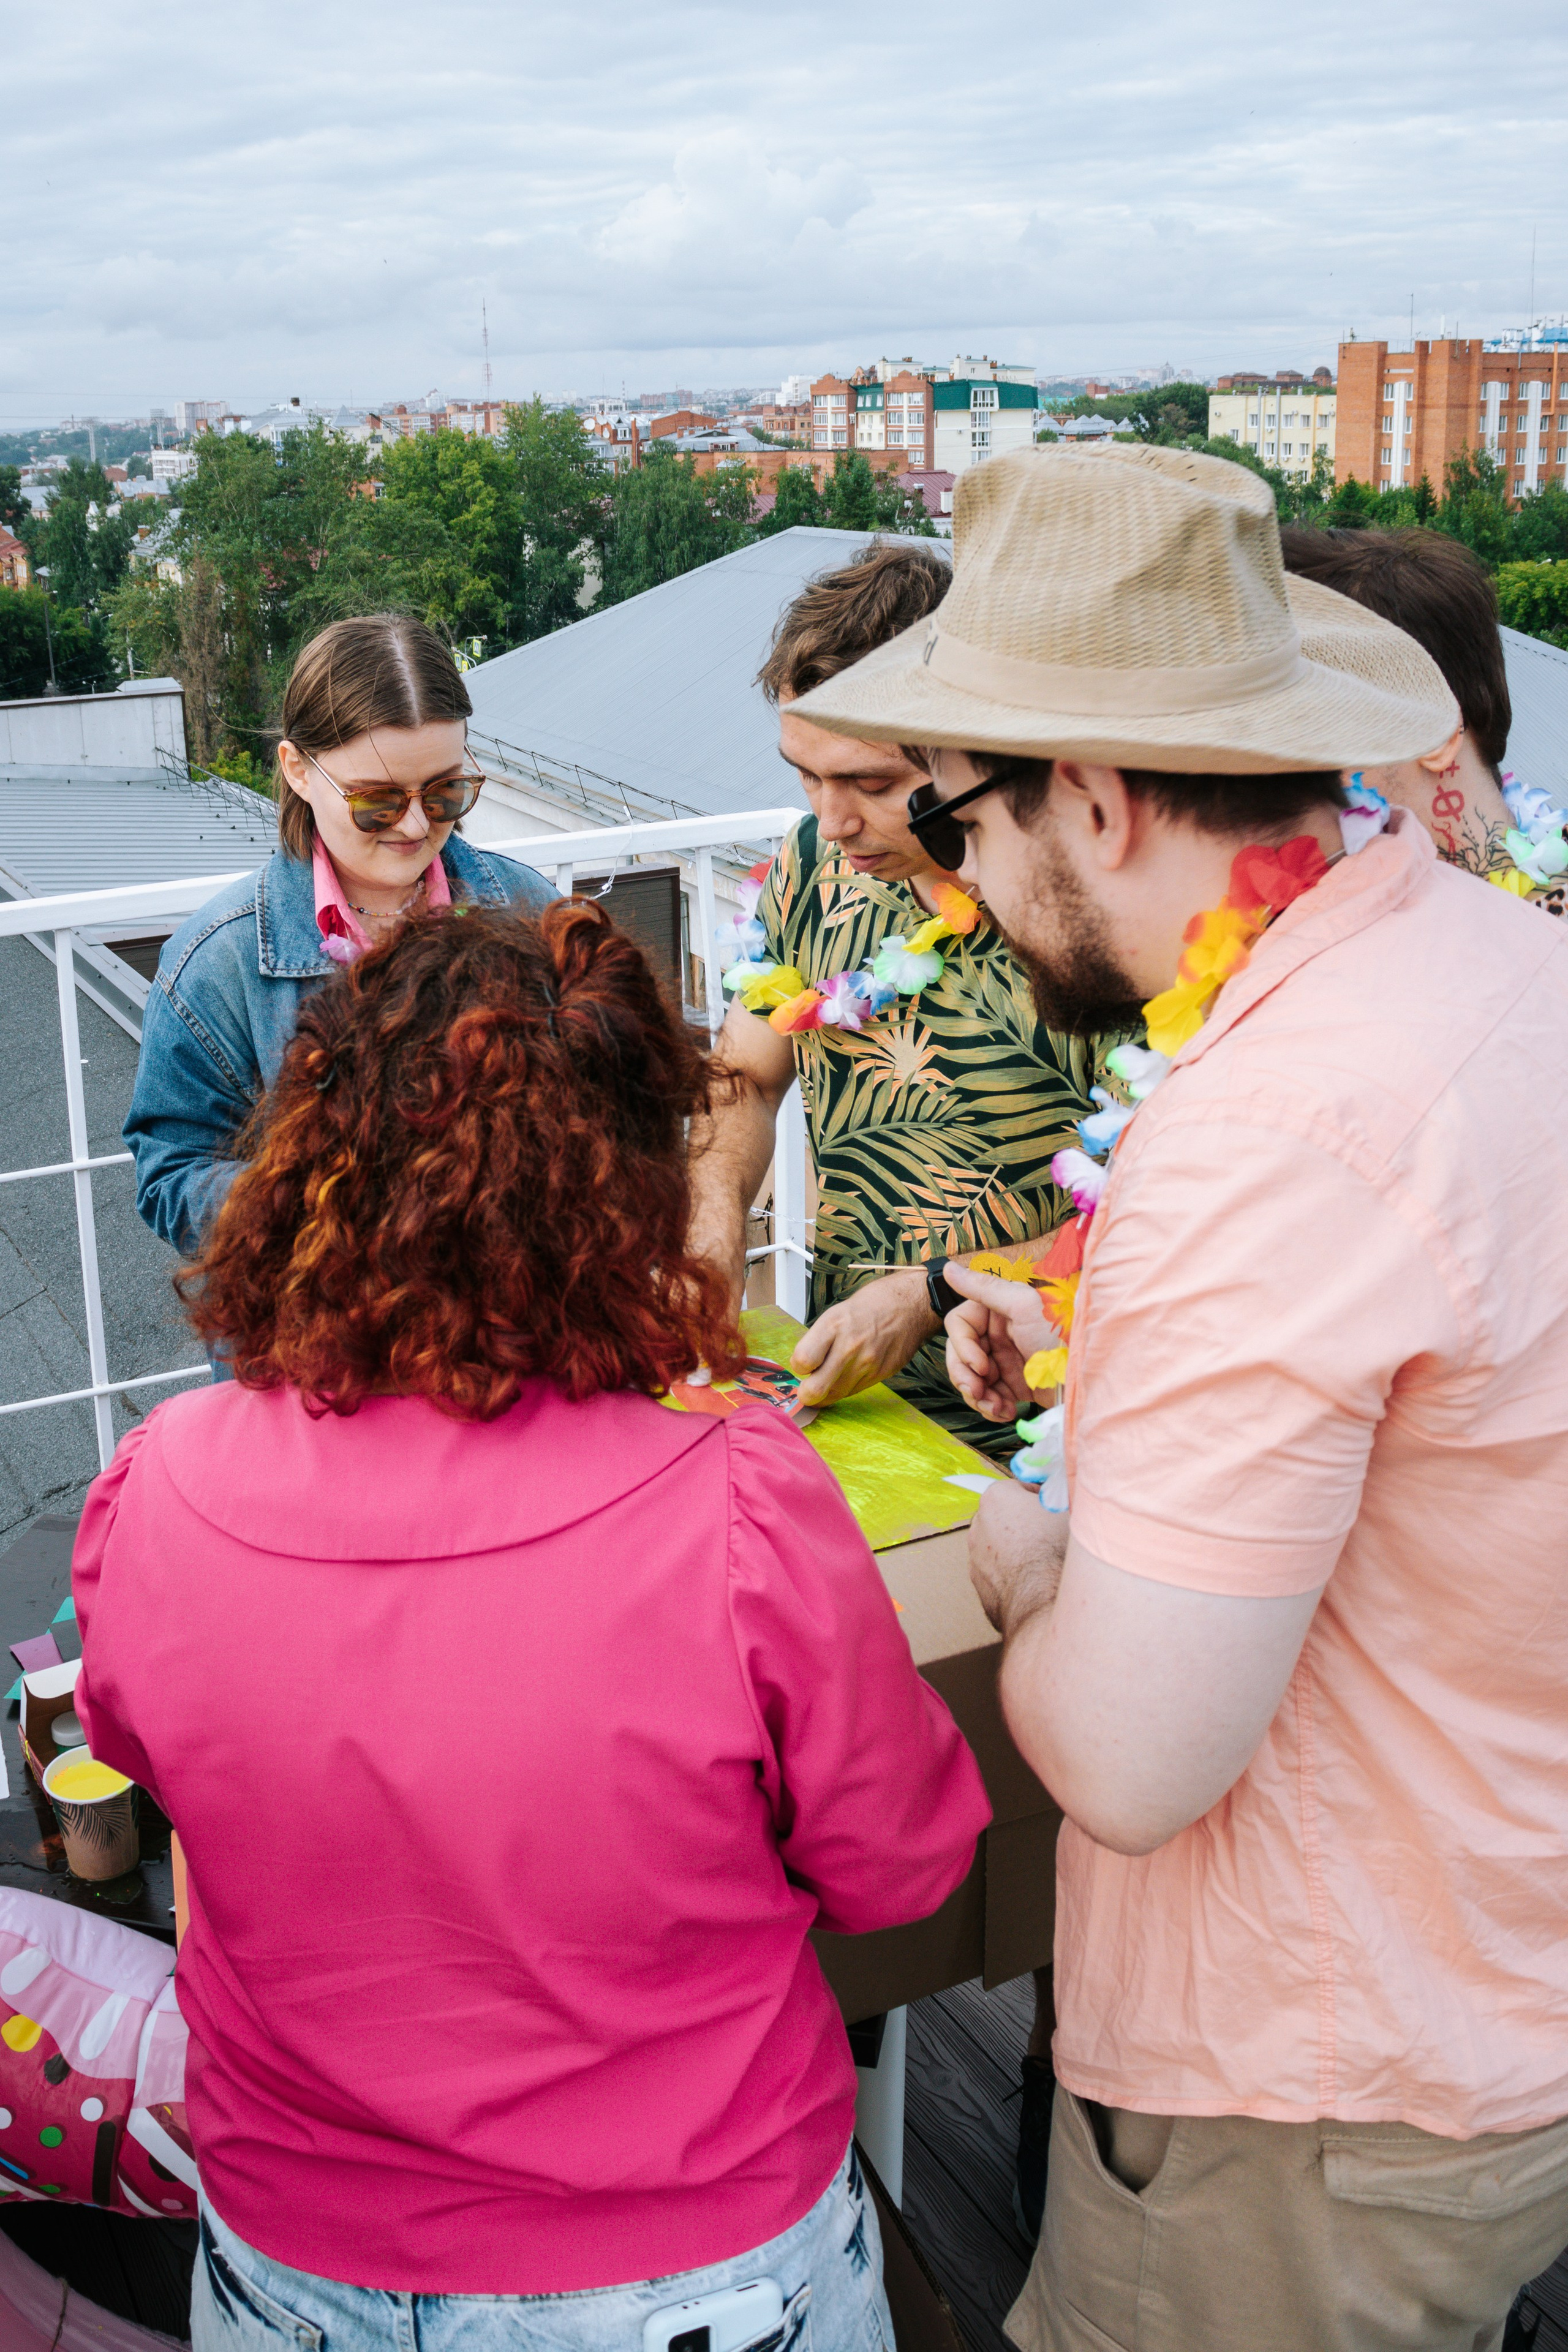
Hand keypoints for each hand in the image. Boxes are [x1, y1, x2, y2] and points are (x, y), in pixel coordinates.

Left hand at [790, 1270, 937, 1406]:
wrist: (910, 1305)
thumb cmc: (871, 1306)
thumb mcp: (837, 1313)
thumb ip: (819, 1340)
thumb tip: (804, 1366)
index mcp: (833, 1325)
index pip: (802, 1361)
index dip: (798, 1366)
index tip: (802, 1364)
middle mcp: (849, 1346)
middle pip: (816, 1389)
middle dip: (806, 1395)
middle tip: (806, 1391)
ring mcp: (867, 1363)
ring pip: (835, 1395)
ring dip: (827, 1392)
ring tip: (828, 1380)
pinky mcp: (881, 1374)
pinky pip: (854, 1391)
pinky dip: (847, 1387)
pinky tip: (849, 1374)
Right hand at [942, 1261, 1059, 1421]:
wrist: (1092, 1377)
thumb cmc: (1061, 1335)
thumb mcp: (1022, 1306)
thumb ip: (983, 1287)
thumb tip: (946, 1268)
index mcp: (998, 1310)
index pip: (959, 1325)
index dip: (962, 1346)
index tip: (980, 1364)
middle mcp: (998, 1334)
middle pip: (959, 1354)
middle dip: (965, 1376)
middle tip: (978, 1392)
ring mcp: (1005, 1361)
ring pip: (970, 1378)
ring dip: (977, 1396)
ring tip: (996, 1408)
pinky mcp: (1014, 1386)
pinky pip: (987, 1397)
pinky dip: (991, 1407)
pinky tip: (1005, 1413)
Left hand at [969, 1477, 1069, 1638]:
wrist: (1045, 1601)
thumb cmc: (1057, 1550)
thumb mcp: (1071, 1509)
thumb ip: (1063, 1496)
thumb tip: (1068, 1492)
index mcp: (996, 1498)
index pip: (1022, 1488)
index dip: (1043, 1500)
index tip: (1056, 1511)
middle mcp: (979, 1526)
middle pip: (1008, 1518)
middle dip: (1027, 1524)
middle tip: (1053, 1536)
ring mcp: (976, 1559)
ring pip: (1002, 1548)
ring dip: (1020, 1552)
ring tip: (1047, 1563)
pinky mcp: (981, 1588)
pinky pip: (1001, 1575)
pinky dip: (1015, 1577)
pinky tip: (1037, 1584)